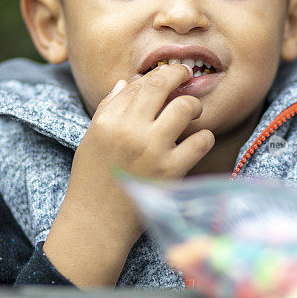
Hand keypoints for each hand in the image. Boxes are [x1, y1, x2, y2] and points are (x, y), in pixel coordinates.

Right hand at [67, 63, 215, 244]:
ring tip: (192, 113)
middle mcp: (130, 130)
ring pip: (186, 107)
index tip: (168, 75)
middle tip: (186, 77)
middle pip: (162, 85)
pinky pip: (201, 141)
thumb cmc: (92, 180)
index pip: (139, 83)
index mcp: (108, 121)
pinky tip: (197, 141)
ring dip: (194, 106)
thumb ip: (108, 108)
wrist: (96, 223)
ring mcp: (152, 150)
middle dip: (178, 74)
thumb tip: (126, 81)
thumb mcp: (92, 139)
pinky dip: (204, 137)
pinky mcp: (171, 171)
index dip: (158, 75)